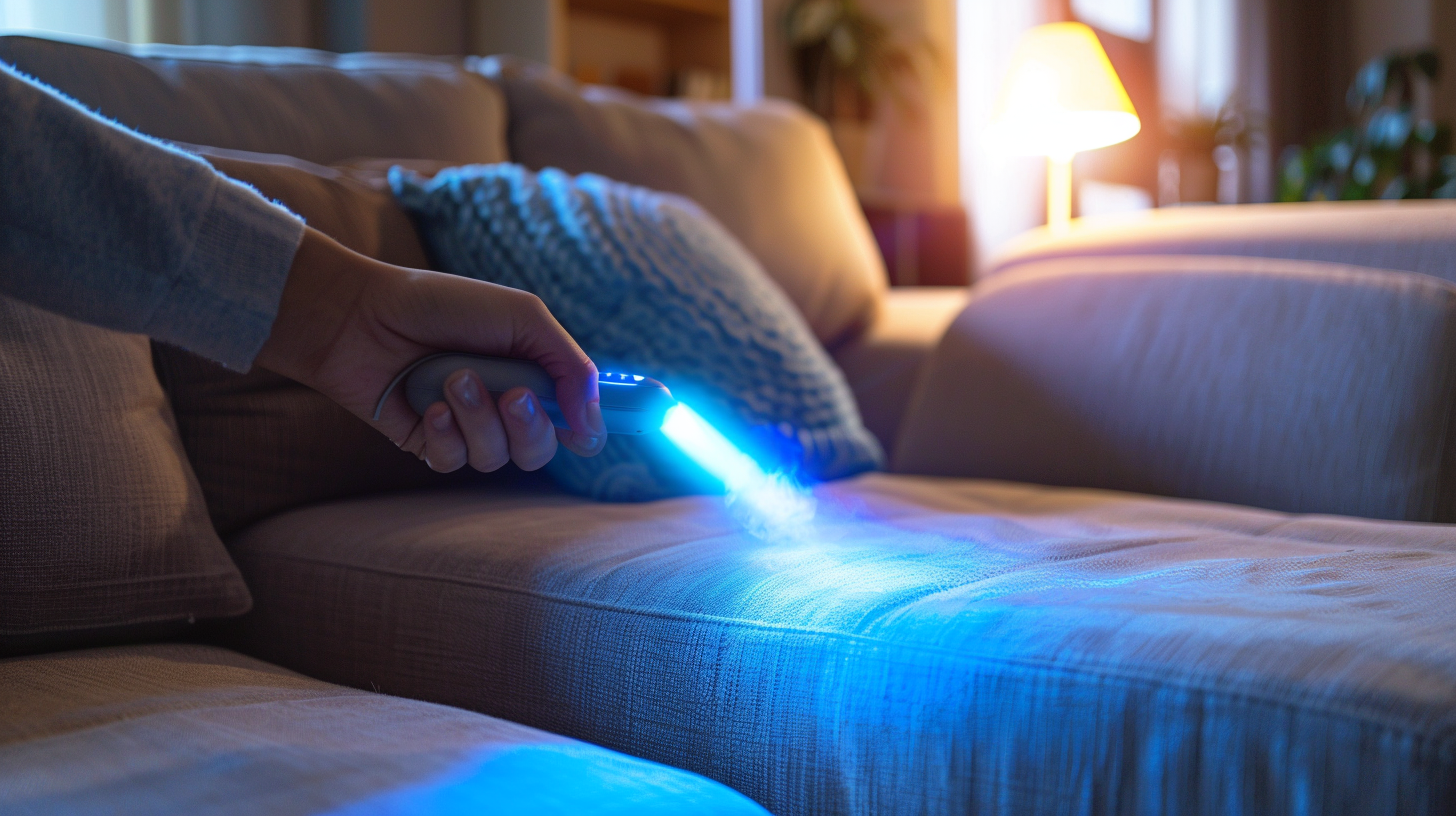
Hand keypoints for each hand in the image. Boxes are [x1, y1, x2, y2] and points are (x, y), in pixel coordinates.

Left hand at [255, 228, 604, 471]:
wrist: (362, 314)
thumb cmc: (442, 306)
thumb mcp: (521, 317)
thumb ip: (569, 365)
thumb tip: (593, 421)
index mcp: (536, 372)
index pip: (586, 406)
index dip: (616, 415)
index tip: (656, 412)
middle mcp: (507, 404)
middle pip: (545, 448)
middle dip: (532, 426)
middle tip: (512, 394)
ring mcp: (470, 427)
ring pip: (500, 458)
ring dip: (480, 417)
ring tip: (452, 379)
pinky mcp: (432, 443)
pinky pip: (456, 463)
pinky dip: (447, 433)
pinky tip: (429, 404)